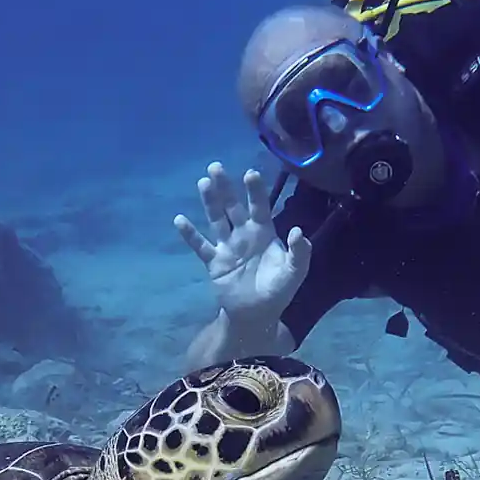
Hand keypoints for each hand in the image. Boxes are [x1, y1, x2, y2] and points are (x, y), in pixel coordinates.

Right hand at [173, 162, 312, 328]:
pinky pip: (201, 246)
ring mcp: (227, 246)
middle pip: (233, 207)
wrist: (257, 314)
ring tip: (203, 183)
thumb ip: (299, 253)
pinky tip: (180, 220)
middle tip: (216, 166)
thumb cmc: (277, 290)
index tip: (250, 173)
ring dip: (210, 202)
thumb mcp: (294, 272)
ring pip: (216, 220)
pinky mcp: (214, 262)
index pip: (259, 207)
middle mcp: (243, 234)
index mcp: (264, 233)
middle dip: (226, 187)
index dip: (255, 191)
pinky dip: (190, 235)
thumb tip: (298, 231)